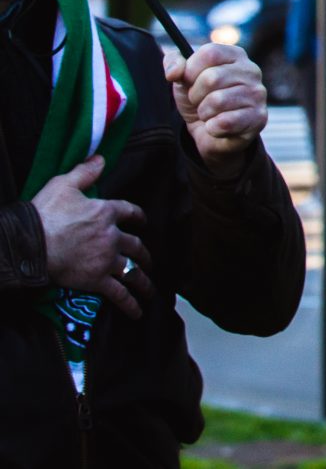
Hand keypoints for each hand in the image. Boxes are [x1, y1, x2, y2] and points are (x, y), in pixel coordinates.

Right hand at [31, 157, 151, 318]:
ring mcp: (106, 259)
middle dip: (144, 254)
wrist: (30, 245)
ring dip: (144, 281)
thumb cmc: (44, 214)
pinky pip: (120, 293)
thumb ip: (84, 172)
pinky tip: (139, 312)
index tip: (143, 221)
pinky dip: (131, 304)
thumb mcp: (63, 185)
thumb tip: (100, 157)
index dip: (138, 216)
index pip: (130, 212)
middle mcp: (112, 236)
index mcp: (106, 212)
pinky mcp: (97, 280)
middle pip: (136, 245)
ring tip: (151, 289)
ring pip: (133, 271)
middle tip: (148, 260)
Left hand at [163, 44, 267, 171]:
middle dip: (196, 95)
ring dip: (204, 113)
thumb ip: (173, 64)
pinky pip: (225, 122)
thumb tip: (174, 72)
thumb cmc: (200, 99)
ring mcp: (257, 94)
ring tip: (210, 114)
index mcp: (235, 55)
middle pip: (212, 78)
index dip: (191, 70)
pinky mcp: (258, 117)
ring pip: (217, 101)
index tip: (188, 80)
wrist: (211, 133)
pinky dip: (212, 128)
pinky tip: (218, 126)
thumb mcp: (183, 78)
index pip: (210, 53)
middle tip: (200, 101)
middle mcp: (251, 71)